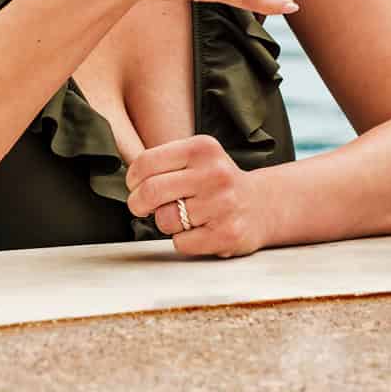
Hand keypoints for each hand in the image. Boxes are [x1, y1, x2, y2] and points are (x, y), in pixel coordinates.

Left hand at [126, 135, 265, 257]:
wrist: (262, 205)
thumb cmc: (218, 182)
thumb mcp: (198, 158)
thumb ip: (165, 163)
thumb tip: (128, 179)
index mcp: (203, 148)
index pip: (147, 162)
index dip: (133, 179)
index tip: (136, 185)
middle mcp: (215, 173)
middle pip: (150, 191)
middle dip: (138, 204)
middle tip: (142, 207)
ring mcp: (222, 205)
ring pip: (165, 220)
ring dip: (167, 223)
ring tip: (186, 216)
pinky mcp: (225, 234)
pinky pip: (180, 243)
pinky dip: (183, 240)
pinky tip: (200, 230)